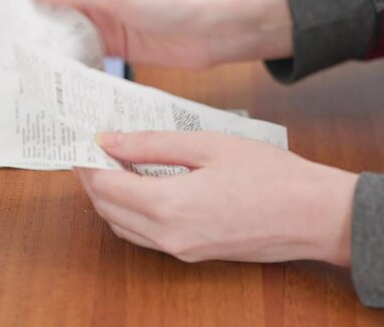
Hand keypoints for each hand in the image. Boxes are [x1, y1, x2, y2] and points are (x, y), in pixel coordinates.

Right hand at [27, 0, 292, 68]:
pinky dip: (67, 52)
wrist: (211, 33)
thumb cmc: (174, 1)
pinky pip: (81, 45)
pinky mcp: (111, 42)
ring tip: (17, 44)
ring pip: (65, 22)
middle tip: (0, 22)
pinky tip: (49, 61)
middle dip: (30, 7)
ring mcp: (103, 16)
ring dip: (46, 32)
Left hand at [75, 131, 357, 265]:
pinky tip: (136, 189)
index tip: (79, 141)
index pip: (104, 185)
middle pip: (107, 208)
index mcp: (167, 206)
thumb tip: (109, 139)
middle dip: (91, 178)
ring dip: (108, 197)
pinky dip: (128, 212)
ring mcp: (178, 250)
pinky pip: (142, 236)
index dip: (86, 162)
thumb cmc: (268, 175)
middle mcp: (166, 236)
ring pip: (121, 225)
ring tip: (110, 164)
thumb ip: (150, 144)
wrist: (314, 216)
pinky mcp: (189, 254)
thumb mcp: (206, 145)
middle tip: (91, 149)